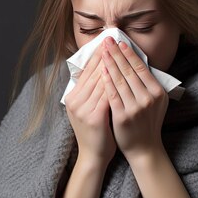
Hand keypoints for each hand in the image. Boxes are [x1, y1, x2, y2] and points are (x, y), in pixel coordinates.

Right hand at [64, 38, 116, 163]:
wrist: (93, 156)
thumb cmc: (96, 132)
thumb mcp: (88, 109)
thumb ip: (91, 91)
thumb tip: (103, 70)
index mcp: (72, 97)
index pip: (87, 71)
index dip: (98, 55)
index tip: (108, 42)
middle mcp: (75, 101)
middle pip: (94, 73)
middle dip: (106, 56)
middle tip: (115, 40)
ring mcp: (83, 109)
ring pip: (101, 82)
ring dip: (113, 65)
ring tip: (122, 52)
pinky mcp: (94, 118)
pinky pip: (108, 96)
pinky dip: (116, 84)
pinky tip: (125, 75)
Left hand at [98, 36, 167, 160]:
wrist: (144, 149)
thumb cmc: (147, 123)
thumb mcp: (155, 102)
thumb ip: (148, 85)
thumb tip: (136, 62)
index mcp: (158, 92)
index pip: (141, 68)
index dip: (129, 54)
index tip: (120, 42)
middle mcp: (149, 98)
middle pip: (129, 71)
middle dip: (117, 53)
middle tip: (107, 40)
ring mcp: (136, 107)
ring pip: (120, 80)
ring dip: (109, 63)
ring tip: (102, 51)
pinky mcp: (123, 116)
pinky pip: (112, 95)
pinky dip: (106, 81)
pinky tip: (100, 71)